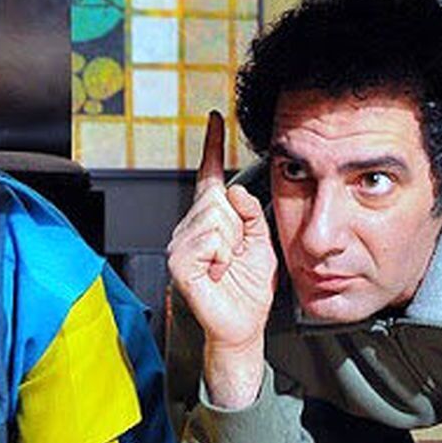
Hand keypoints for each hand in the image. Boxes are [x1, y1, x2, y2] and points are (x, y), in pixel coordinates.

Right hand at [166, 111, 277, 407]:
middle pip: (217, 199)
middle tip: (234, 255)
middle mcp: (192, 226)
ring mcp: (181, 243)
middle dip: (237, 226)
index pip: (210, 174)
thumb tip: (233, 192)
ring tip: (226, 266)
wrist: (243, 323)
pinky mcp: (179, 261)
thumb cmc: (250, 286)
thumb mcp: (262, 241)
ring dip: (230, 245)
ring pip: (214, 219)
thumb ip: (252, 214)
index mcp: (213, 218)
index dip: (212, 145)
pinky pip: (207, 240)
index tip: (215, 118)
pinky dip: (220, 256)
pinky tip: (217, 272)